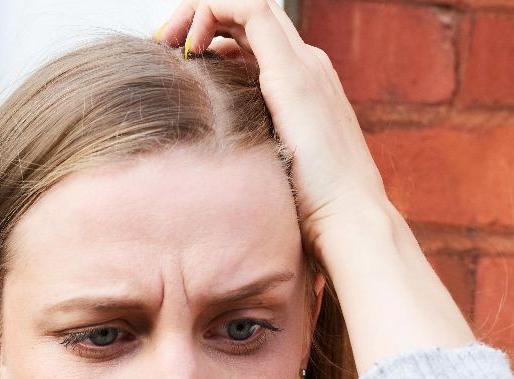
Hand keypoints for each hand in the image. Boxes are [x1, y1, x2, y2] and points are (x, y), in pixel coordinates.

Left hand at [151, 0, 389, 257]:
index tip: (178, 62)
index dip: (214, 40)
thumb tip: (212, 165)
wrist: (348, 223)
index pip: (255, 41)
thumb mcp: (272, 174)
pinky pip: (252, 10)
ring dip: (203, 11)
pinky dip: (214, 10)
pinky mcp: (293, 73)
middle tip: (164, 42)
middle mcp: (308, 68)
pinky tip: (188, 41)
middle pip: (252, 18)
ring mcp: (305, 66)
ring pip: (250, 6)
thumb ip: (250, 155)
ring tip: (169, 38)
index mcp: (303, 90)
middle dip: (203, 19)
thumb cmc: (311, 214)